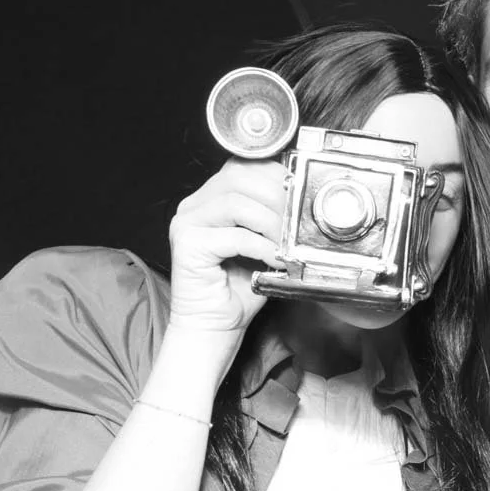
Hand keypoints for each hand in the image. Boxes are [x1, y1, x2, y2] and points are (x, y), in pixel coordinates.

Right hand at [167, 158, 287, 333]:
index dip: (274, 174)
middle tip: (296, 223)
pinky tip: (275, 261)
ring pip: (236, 203)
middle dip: (276, 197)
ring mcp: (187, 223)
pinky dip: (262, 247)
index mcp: (211, 198)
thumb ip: (273, 218)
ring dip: (271, 223)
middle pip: (239, 177)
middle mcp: (194, 205)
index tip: (297, 194)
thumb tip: (302, 201)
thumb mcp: (264, 243)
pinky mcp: (187, 245)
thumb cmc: (240, 287)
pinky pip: (234, 236)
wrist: (215, 325)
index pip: (243, 166)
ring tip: (286, 245)